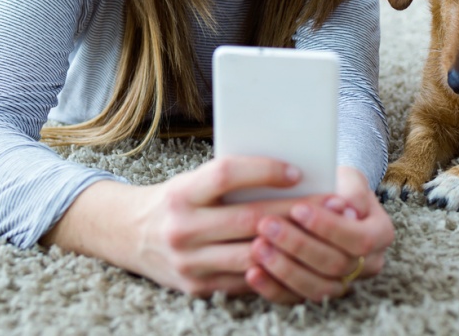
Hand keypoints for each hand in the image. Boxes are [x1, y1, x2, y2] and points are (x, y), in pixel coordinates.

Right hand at [42, 155, 316, 298]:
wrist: (128, 234)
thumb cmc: (175, 200)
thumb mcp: (192, 181)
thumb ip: (229, 179)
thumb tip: (288, 173)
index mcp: (181, 193)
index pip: (225, 175)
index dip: (263, 170)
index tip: (296, 170)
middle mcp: (182, 228)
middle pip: (248, 219)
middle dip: (295, 211)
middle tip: (331, 203)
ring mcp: (188, 263)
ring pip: (252, 254)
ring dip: (293, 244)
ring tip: (324, 232)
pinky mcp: (197, 288)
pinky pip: (245, 280)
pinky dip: (274, 268)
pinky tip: (300, 258)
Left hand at [245, 166, 394, 302]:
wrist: (326, 201)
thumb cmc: (336, 185)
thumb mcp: (348, 177)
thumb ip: (352, 189)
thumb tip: (348, 207)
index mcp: (380, 234)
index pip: (359, 239)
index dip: (328, 227)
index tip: (297, 209)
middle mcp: (368, 264)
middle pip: (335, 264)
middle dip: (298, 245)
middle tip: (266, 224)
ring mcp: (343, 283)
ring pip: (317, 287)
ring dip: (283, 269)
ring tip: (257, 246)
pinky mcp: (316, 293)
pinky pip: (296, 299)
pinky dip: (273, 288)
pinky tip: (252, 272)